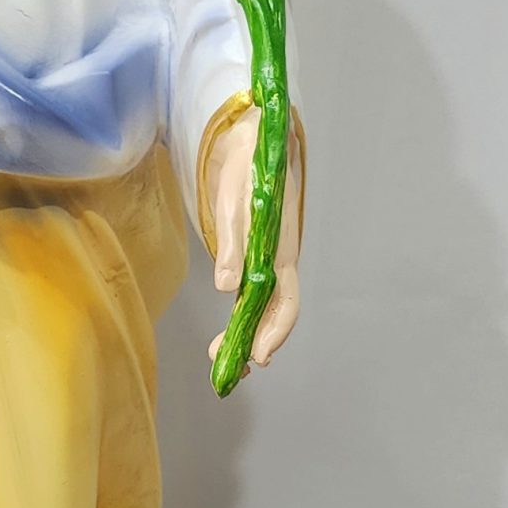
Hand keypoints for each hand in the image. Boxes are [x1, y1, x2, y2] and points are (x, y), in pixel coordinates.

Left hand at [204, 105, 301, 368]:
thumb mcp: (233, 200)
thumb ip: (232, 242)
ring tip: (221, 356)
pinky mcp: (257, 252)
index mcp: (280, 248)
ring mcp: (269, 257)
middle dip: (254, 342)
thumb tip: (227, 287)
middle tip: (227, 368)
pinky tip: (231, 328)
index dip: (274, 332)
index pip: (285, 301)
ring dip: (246, 332)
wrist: (255, 138)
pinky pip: (255, 292)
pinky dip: (244, 314)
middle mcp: (279, 259)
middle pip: (274, 312)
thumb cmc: (245, 167)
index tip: (258, 358)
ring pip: (264, 306)